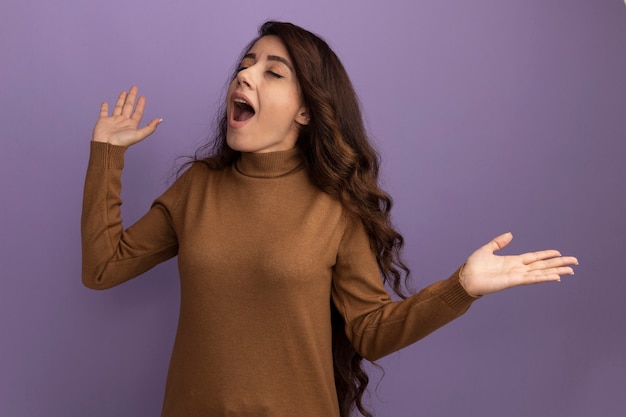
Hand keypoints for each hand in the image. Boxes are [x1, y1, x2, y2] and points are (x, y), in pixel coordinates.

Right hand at [92, 86, 161, 146]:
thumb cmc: (122, 142)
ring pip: (118, 107)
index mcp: (131, 125)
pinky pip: (104, 112)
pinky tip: (105, 102)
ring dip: (121, 100)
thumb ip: (149, 127)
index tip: (142, 97)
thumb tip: (160, 120)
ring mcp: (113, 121)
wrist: (106, 146)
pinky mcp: (103, 121)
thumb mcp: (138, 134)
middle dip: (131, 97)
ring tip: (124, 92)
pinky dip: (104, 107)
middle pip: (128, 107)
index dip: (140, 104)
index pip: (137, 112)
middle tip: (134, 88)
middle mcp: (123, 122)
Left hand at [459, 232, 578, 296]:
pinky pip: (532, 278)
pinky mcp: (513, 281)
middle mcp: (518, 269)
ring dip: (556, 271)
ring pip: (541, 273)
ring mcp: (517, 276)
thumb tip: (509, 234)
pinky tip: (556, 277)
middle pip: (542, 265)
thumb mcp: (486, 250)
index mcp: (512, 262)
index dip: (546, 255)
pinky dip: (544, 277)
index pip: (534, 257)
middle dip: (558, 263)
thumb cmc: (473, 267)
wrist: (465, 279)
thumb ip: (498, 242)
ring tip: (571, 270)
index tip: (558, 253)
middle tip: (574, 262)